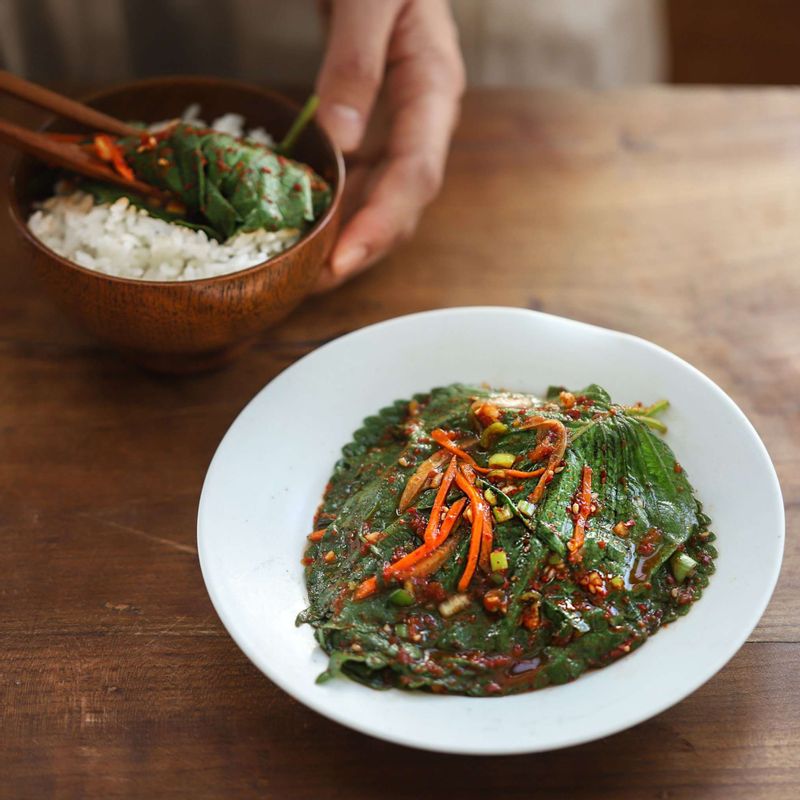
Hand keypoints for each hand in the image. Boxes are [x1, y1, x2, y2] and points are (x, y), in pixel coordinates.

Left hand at [314, 0, 464, 290]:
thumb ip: (356, 62)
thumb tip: (338, 142)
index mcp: (434, 90)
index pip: (415, 177)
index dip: (380, 227)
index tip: (339, 264)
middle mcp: (424, 119)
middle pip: (402, 203)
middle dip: (360, 249)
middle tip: (309, 284)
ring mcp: (402, 125)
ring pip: (382, 200)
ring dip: (346, 238)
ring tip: (302, 269)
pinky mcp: (379, 125)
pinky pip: (362, 179)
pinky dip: (336, 207)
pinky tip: (306, 225)